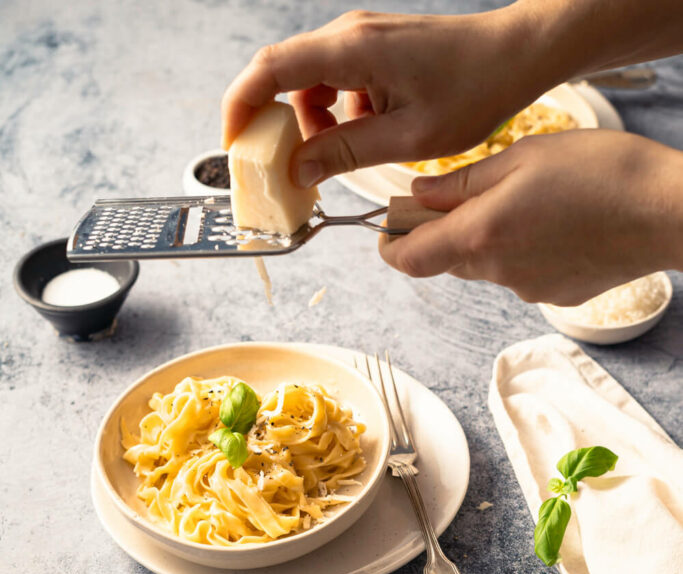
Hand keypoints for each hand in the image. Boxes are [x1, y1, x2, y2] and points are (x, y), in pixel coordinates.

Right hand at [221, 8, 546, 187]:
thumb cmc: (472, 91)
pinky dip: (337, 115)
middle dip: (277, 126)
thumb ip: (346, 153)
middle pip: (283, 78)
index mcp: (351, 50)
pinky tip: (368, 134)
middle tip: (289, 169)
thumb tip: (297, 171)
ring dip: (314, 125)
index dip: (240, 106)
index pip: (270, 70)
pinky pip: (334, 83)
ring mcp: (359, 39)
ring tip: (344, 155)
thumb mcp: (407, 138)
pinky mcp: (371, 49)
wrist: (513, 55)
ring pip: (308, 85)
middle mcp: (348, 35)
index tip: (234, 145)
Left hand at [379, 130, 682, 303]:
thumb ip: (461, 184)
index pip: (408, 259)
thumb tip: (417, 197)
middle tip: (464, 194)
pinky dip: (525, 252)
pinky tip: (557, 225)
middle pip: (447, 260)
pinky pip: (522, 275)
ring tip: (529, 202)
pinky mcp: (555, 297)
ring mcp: (527, 290)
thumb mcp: (522, 159)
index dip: (390, 243)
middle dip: (444, 232)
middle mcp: (497, 273)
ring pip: (486, 266)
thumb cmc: (601, 174)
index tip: (391, 225)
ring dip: (489, 239)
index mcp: (479, 237)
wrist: (666, 212)